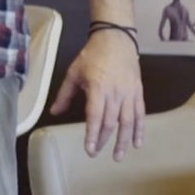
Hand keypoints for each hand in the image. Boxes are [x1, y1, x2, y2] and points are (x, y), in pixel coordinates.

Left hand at [50, 28, 144, 160]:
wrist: (116, 39)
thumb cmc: (92, 55)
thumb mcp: (73, 72)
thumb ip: (64, 95)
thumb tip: (54, 113)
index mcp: (98, 89)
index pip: (95, 117)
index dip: (92, 135)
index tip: (89, 150)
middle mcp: (115, 94)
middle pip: (110, 123)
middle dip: (103, 140)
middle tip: (97, 153)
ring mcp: (129, 94)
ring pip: (127, 122)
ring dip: (123, 141)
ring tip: (118, 156)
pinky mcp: (138, 92)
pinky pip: (140, 114)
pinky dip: (140, 130)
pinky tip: (137, 143)